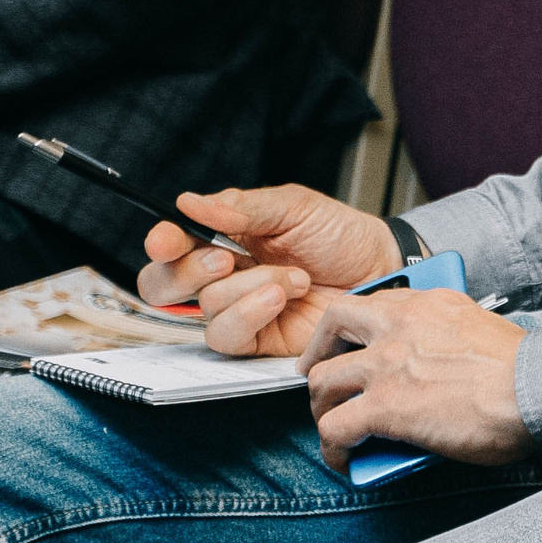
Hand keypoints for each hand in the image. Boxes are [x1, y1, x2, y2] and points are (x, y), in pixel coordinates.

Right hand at [136, 185, 400, 357]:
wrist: (380, 270)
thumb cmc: (340, 235)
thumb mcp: (293, 207)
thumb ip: (241, 208)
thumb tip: (189, 203)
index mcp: (224, 237)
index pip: (172, 244)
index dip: (161, 243)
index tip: (166, 240)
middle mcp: (223, 275)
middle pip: (163, 284)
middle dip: (189, 271)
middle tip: (226, 258)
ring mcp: (237, 308)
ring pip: (204, 308)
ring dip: (247, 288)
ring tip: (292, 277)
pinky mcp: (255, 339)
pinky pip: (227, 336)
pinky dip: (250, 314)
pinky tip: (281, 297)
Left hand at [302, 290, 532, 470]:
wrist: (535, 388)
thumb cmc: (521, 369)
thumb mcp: (480, 327)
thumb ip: (447, 336)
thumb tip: (431, 368)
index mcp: (428, 303)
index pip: (371, 302)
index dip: (351, 327)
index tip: (349, 344)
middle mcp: (400, 325)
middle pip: (331, 327)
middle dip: (318, 355)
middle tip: (321, 377)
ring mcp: (386, 364)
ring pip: (321, 381)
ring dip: (322, 408)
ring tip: (334, 427)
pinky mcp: (383, 406)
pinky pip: (334, 429)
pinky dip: (333, 449)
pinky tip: (345, 460)